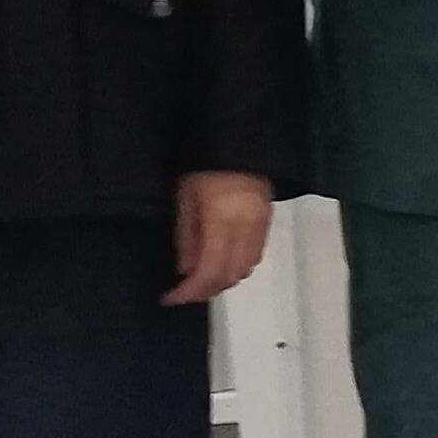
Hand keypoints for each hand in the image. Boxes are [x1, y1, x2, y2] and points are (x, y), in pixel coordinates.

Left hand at [164, 171, 275, 307]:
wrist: (240, 139)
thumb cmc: (205, 164)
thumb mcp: (184, 198)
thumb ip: (186, 237)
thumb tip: (185, 270)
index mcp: (223, 222)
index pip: (210, 271)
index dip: (190, 291)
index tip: (170, 297)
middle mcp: (247, 228)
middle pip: (231, 275)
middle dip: (206, 290)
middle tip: (183, 291)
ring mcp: (261, 225)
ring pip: (246, 268)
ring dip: (223, 280)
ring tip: (200, 278)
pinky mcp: (267, 221)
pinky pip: (255, 254)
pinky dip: (237, 266)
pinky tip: (221, 262)